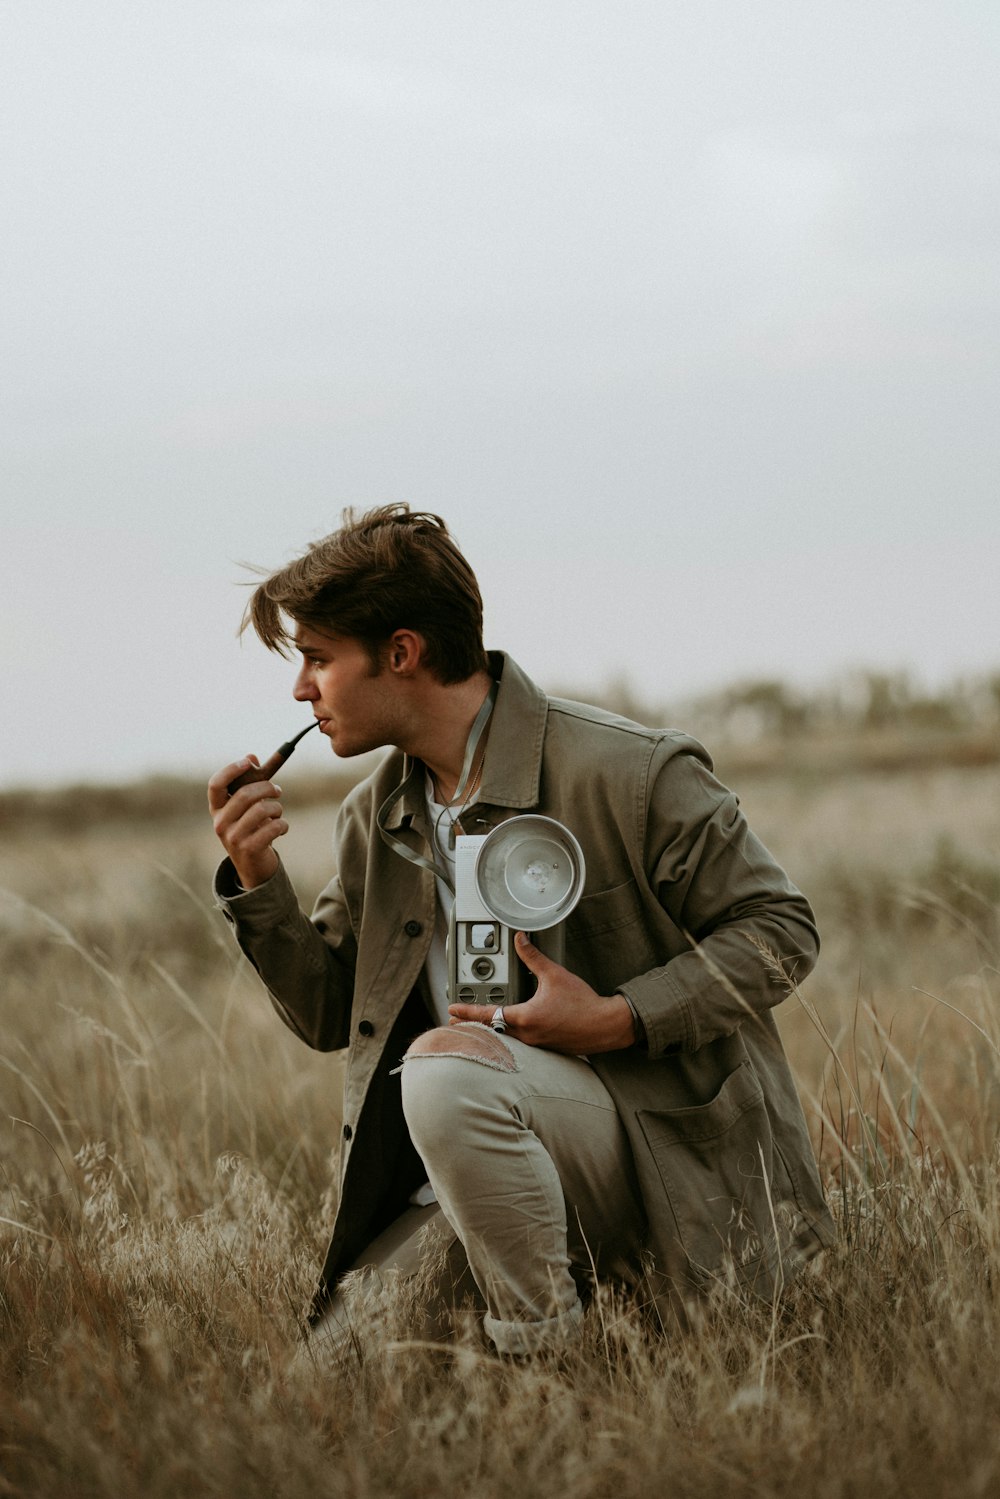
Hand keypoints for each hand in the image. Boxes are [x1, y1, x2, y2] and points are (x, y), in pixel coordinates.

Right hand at [207, 756, 287, 889]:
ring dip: (277, 807)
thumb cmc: (251, 829)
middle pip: (245, 794)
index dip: (231, 769)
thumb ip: (249, 782)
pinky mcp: (249, 849)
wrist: (253, 866)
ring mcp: (233, 837)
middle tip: (277, 790)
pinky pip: (273, 827)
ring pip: (262, 809)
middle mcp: (220, 823)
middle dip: (267, 788)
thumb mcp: (247, 808)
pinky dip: (283, 824)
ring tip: (278, 813)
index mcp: (217, 809)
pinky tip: (281, 828)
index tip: (248, 762)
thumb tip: (251, 756)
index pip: (216, 784)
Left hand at [447, 931, 636, 1053]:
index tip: (452, 1011)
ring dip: (491, 1032)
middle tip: (456, 1022)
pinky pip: (520, 1044)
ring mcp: (536, 1045)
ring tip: (478, 1025)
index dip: (467, 1012)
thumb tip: (521, 939)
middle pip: (492, 1032)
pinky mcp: (546, 1048)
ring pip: (506, 1039)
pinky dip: (508, 1037)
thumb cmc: (583, 1003)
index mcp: (526, 1018)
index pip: (488, 1015)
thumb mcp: (555, 975)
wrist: (606, 1025)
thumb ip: (533, 957)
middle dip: (473, 1026)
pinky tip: (508, 1031)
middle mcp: (528, 1036)